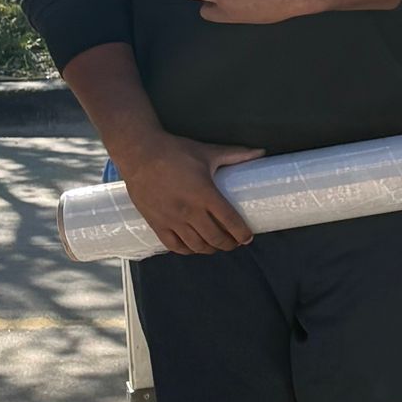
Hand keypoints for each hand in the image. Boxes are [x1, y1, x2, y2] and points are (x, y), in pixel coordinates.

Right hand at [112, 133, 263, 255]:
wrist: (139, 153)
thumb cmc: (175, 151)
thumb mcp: (207, 152)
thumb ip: (236, 154)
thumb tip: (261, 152)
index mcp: (205, 195)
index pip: (230, 222)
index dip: (242, 233)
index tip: (248, 237)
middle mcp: (189, 211)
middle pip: (215, 238)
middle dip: (229, 244)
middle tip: (235, 242)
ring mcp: (172, 220)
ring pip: (197, 246)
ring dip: (211, 249)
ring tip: (217, 245)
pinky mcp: (156, 223)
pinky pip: (174, 246)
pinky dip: (188, 250)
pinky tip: (194, 246)